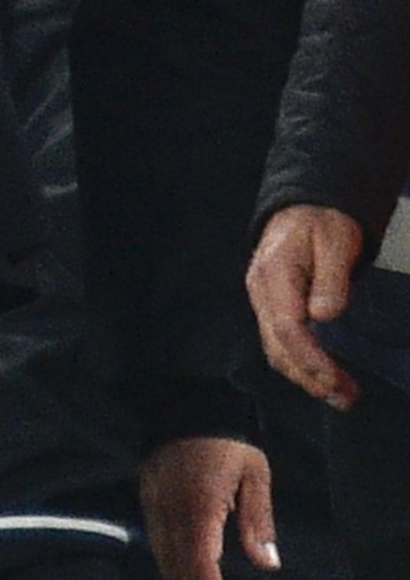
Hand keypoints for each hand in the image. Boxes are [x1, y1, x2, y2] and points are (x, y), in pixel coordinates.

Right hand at [140, 436, 278, 579]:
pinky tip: (186, 566)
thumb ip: (258, 522)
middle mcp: (171, 508)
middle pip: (177, 566)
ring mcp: (155, 503)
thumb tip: (268, 563)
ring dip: (181, 574)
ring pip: (162, 555)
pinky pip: (155, 538)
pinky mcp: (148, 497)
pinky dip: (170, 558)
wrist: (187, 403)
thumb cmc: (228, 439)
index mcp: (200, 505)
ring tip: (204, 578)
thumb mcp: (254, 475)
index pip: (200, 563)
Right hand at [248, 203, 364, 409]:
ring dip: (305, 376)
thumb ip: (332, 279)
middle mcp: (261, 291)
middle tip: (346, 397)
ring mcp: (262, 300)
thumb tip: (325, 316)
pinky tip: (321, 376)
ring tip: (340, 395)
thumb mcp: (337, 242)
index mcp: (274, 273)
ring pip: (275, 348)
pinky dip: (299, 364)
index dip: (310, 358)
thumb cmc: (322, 223)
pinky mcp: (270, 306)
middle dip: (310, 376)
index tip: (335, 379)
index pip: (286, 326)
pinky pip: (278, 342)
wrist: (303, 209)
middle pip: (277, 345)